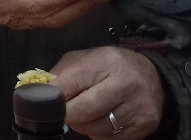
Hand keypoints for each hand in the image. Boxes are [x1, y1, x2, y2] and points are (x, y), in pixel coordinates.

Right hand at [0, 0, 113, 43]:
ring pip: (59, 18)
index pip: (41, 2)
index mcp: (8, 2)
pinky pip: (56, 18)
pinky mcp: (30, 18)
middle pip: (56, 14)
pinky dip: (74, 9)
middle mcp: (20, 16)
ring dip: (83, 8)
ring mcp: (26, 20)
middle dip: (83, 4)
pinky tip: (87, 0)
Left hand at [50, 46, 164, 138]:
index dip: (55, 97)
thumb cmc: (110, 66)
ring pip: (97, 128)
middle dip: (67, 115)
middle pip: (85, 110)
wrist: (151, 75)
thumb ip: (62, 74)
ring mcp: (137, 106)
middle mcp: (125, 84)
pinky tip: (99, 121)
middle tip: (61, 114)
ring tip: (82, 115)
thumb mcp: (85, 59)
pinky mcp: (144, 125)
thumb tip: (40, 92)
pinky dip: (98, 133)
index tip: (44, 103)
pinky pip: (110, 139)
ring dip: (82, 126)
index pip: (73, 82)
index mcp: (106, 62)